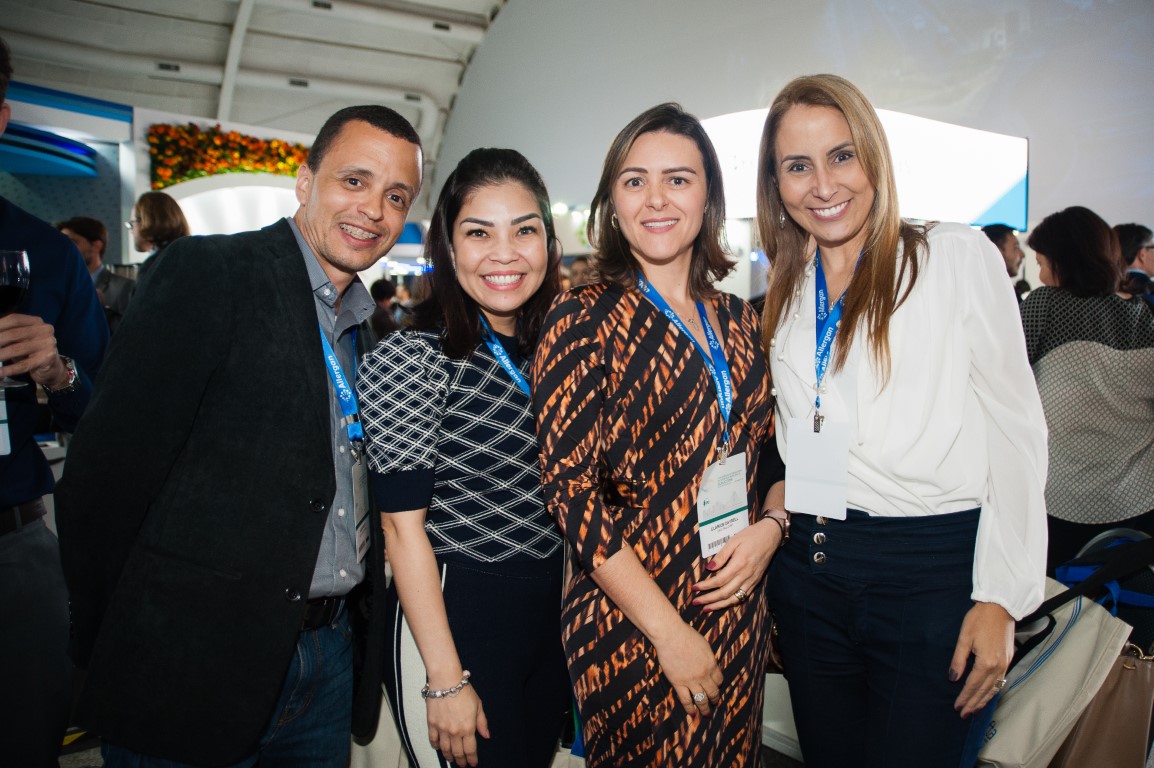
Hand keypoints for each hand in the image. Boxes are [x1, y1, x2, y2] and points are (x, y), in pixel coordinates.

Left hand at [0, 313, 68, 387]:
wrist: (52, 368)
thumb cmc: (31, 351)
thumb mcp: (20, 339)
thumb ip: (7, 333)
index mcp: (36, 322)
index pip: (14, 319)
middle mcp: (44, 330)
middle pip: (14, 334)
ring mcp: (47, 344)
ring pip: (17, 349)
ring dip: (0, 355)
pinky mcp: (47, 359)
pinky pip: (24, 365)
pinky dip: (9, 369)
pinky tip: (0, 372)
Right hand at [426, 685, 489, 766]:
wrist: (446, 681)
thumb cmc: (463, 690)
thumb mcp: (478, 705)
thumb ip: (482, 722)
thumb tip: (486, 735)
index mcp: (468, 727)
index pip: (470, 749)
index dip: (472, 759)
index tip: (473, 763)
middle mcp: (455, 731)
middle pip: (457, 752)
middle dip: (461, 761)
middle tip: (463, 764)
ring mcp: (442, 729)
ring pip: (445, 749)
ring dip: (449, 756)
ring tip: (452, 759)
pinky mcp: (432, 724)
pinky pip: (433, 740)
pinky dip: (436, 746)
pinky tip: (440, 748)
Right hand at [653, 620, 723, 716]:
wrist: (670, 635)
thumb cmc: (686, 635)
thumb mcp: (704, 645)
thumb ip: (708, 658)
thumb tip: (710, 665)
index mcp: (712, 664)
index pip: (719, 680)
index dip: (718, 685)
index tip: (716, 688)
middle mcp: (704, 675)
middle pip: (713, 692)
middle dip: (714, 700)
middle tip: (715, 704)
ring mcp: (691, 680)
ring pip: (701, 699)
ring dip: (705, 708)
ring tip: (706, 714)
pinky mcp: (678, 683)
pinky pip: (686, 700)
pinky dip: (690, 708)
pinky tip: (692, 714)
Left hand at [692, 517, 779, 610]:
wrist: (771, 536)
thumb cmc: (751, 535)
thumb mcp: (734, 540)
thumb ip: (721, 556)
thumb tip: (709, 568)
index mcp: (739, 564)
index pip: (719, 580)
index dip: (705, 586)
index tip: (694, 588)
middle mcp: (746, 575)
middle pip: (725, 593)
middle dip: (709, 599)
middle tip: (695, 602)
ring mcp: (752, 580)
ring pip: (734, 599)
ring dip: (719, 605)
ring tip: (706, 609)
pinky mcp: (756, 582)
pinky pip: (743, 596)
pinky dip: (732, 602)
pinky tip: (722, 604)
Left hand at [950, 601, 1013, 717]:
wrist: (1000, 607)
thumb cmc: (979, 619)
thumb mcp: (964, 638)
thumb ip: (958, 660)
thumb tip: (952, 678)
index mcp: (986, 662)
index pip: (973, 685)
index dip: (965, 697)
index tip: (957, 707)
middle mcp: (998, 667)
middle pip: (984, 691)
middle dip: (974, 704)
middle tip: (964, 714)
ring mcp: (1005, 664)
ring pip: (994, 688)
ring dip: (984, 700)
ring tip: (975, 710)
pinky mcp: (1008, 660)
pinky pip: (1000, 681)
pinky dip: (993, 691)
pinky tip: (988, 694)